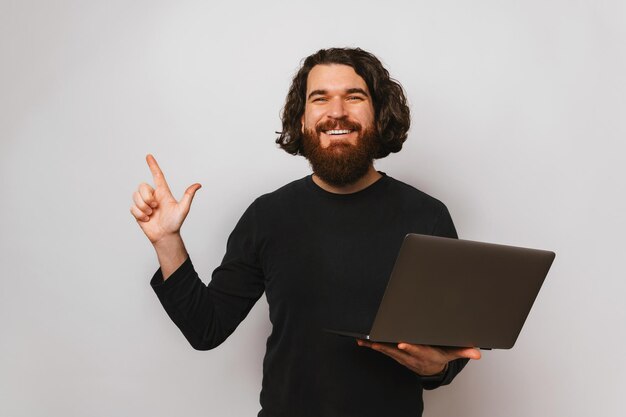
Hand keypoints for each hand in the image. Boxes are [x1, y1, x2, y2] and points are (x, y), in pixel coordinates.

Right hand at [130, 154, 200, 244]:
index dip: (153, 165)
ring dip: (143, 207)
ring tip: (151, 214)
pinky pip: (132, 208)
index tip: (148, 156)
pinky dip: (139, 214)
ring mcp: (144, 203)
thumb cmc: (175, 223)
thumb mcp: (183, 209)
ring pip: (136, 196)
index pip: (157, 176)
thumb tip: (198, 185)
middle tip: (155, 207)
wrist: (165, 236)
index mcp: (163, 192)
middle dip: (147, 197)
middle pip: (143, 186)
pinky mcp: (137, 211)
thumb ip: (188, 195)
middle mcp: (153, 195)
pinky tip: (147, 219)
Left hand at [357, 339, 480, 375]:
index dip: (409, 348)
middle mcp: (412, 357)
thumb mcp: (453, 354)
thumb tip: (477, 353)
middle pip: (398, 351)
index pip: (417, 351)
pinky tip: (364, 341)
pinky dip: (374, 345)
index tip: (402, 343)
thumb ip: (463, 350)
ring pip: (388, 351)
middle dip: (387, 345)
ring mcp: (402, 357)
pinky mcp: (396, 355)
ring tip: (365, 339)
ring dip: (376, 345)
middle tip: (376, 339)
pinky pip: (383, 350)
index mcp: (425, 355)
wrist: (431, 369)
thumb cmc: (440, 357)